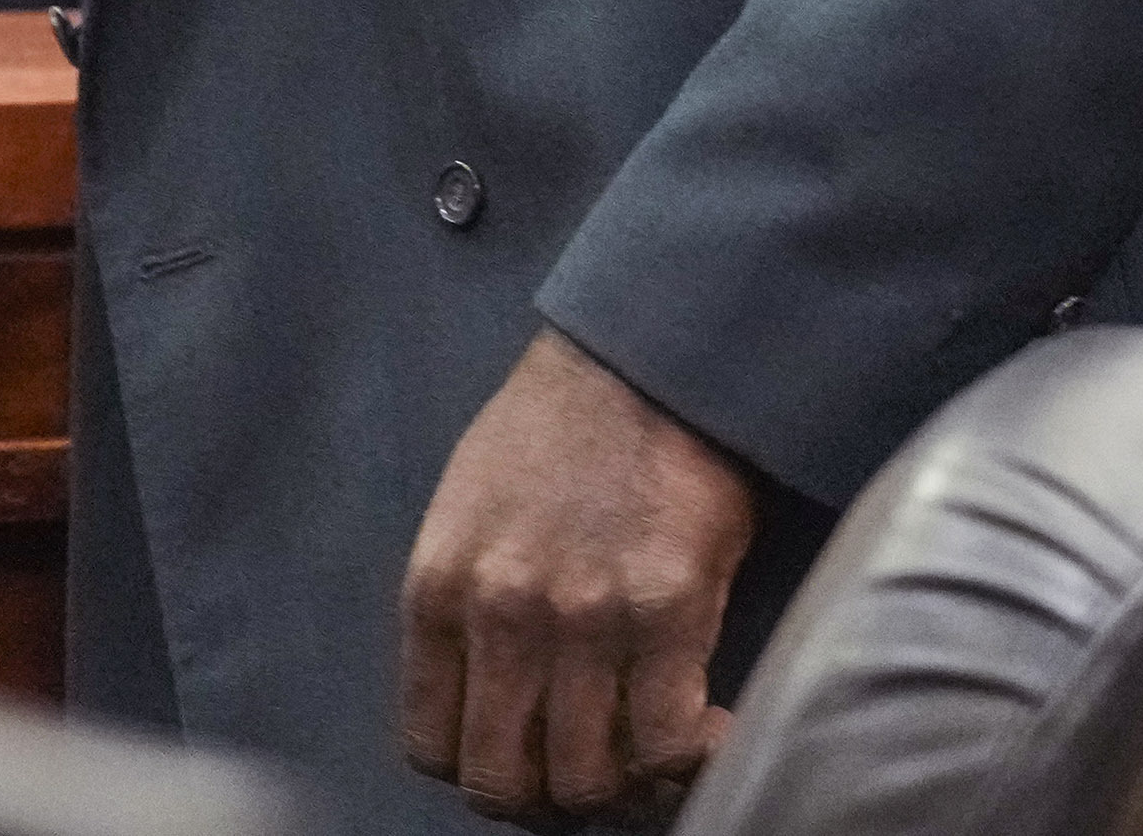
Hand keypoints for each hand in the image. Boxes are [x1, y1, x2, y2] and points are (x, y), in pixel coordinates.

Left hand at [398, 331, 756, 823]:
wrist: (649, 351)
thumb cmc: (561, 426)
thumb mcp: (468, 511)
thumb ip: (467, 607)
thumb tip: (497, 703)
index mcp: (439, 591)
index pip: (432, 748)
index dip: (485, 773)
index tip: (527, 762)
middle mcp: (501, 616)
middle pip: (506, 781)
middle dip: (550, 796)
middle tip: (595, 775)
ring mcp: (585, 618)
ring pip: (588, 777)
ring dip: (622, 786)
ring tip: (653, 757)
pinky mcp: (670, 607)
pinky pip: (669, 739)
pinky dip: (689, 759)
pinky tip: (710, 731)